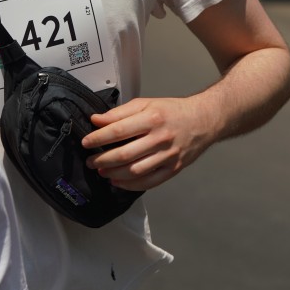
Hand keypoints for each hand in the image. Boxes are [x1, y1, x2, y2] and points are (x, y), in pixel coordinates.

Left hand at [81, 97, 216, 190]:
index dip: (99, 138)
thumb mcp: (146, 104)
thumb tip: (97, 120)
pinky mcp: (174, 168)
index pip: (118, 130)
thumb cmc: (172, 111)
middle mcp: (161, 138)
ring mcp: (168, 155)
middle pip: (125, 154)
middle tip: (90, 162)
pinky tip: (118, 182)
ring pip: (135, 171)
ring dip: (114, 174)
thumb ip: (120, 112)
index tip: (86, 142)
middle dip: (102, 160)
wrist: (203, 120)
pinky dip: (131, 185)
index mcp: (152, 118)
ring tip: (102, 172)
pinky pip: (149, 182)